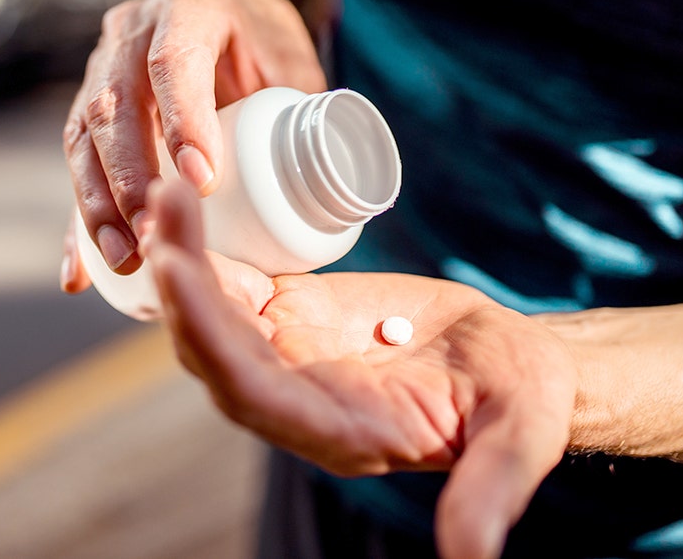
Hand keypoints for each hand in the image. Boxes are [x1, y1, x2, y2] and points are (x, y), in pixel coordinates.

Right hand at [61, 0, 325, 290]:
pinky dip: (78, 224)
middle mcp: (130, 34)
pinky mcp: (87, 112)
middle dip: (128, 178)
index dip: (182, 121)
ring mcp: (100, 70)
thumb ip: (304, 112)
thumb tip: (327, 186)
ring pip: (82, 138)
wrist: (225, 14)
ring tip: (126, 258)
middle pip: (113, 106)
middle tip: (154, 234)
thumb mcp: (292, 61)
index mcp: (188, 8)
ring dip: (98, 205)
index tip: (202, 184)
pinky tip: (80, 273)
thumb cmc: (263, 44)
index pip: (173, 61)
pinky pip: (77, 169)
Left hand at [144, 180, 577, 558]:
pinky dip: (207, 249)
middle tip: (164, 210)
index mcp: (337, 434)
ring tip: (168, 192)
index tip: (181, 276)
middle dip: (182, 288)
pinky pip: (233, 286)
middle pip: (214, 351)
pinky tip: (185, 202)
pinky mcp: (289, 317)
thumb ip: (489, 490)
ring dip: (183, 259)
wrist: (506, 361)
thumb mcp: (517, 438)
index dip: (213, 340)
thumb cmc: (518, 401)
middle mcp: (295, 400)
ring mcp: (286, 356)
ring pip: (212, 315)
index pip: (254, 395)